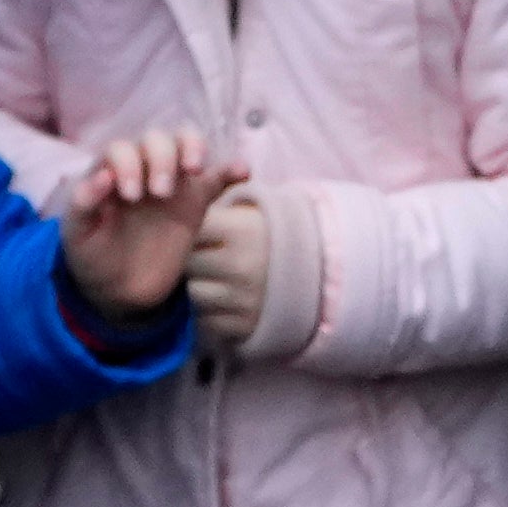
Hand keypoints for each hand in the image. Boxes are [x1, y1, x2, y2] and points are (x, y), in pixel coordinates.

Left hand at [61, 127, 241, 311]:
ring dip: (193, 148)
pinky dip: (231, 170)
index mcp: (110, 172)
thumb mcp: (77, 235)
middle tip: (161, 193)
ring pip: (186, 144)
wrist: (120, 289)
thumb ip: (83, 205)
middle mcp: (141, 168)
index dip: (128, 165)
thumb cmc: (93, 256)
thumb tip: (102, 177)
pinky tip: (243, 172)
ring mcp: (173, 182)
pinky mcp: (196, 201)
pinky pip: (218, 177)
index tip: (132, 198)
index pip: (122, 149)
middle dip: (162, 159)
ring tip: (195, 170)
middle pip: (157, 140)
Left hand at [180, 188, 272, 353]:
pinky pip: (206, 319)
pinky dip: (212, 310)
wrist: (320, 274)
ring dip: (201, 286)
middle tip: (209, 257)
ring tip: (219, 278)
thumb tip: (188, 181)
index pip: (192, 230)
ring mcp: (242, 299)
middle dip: (193, 260)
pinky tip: (228, 298)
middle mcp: (241, 265)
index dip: (193, 232)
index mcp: (242, 231)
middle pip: (187, 263)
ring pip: (194, 292)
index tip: (205, 234)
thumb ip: (218, 192)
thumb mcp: (252, 210)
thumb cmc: (272, 236)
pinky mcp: (241, 326)